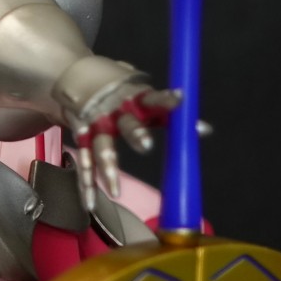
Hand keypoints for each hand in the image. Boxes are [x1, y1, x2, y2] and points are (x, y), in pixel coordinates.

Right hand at [69, 86, 179, 217]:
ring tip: (116, 192)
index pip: (154, 98)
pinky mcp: (80, 137)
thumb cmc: (121, 93)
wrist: (74, 76)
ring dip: (108, 168)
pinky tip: (90, 204)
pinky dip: (87, 184)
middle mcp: (115, 111)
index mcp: (135, 98)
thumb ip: (169, 114)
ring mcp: (95, 124)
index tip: (180, 99)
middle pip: (127, 123)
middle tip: (147, 146)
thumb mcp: (143, 97)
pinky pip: (84, 162)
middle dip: (136, 134)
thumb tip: (206, 131)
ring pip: (101, 147)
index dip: (167, 100)